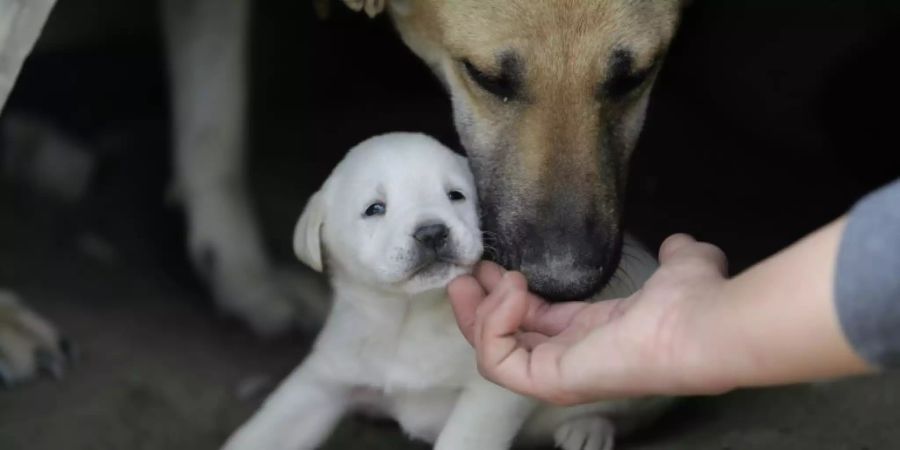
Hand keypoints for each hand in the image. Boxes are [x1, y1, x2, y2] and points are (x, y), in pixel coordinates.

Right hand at [448, 234, 733, 404]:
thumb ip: (674, 255)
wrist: (701, 324)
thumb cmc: (692, 302)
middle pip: (503, 341)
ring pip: (492, 353)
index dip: (507, 295)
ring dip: (480, 312)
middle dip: (477, 307)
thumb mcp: (680, 267)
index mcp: (592, 334)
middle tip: (464, 275)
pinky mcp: (550, 379)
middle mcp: (570, 357)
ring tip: (485, 277)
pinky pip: (498, 358)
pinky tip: (511, 289)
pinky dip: (494, 322)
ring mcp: (558, 373)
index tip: (490, 266)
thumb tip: (679, 243)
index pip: (533, 323)